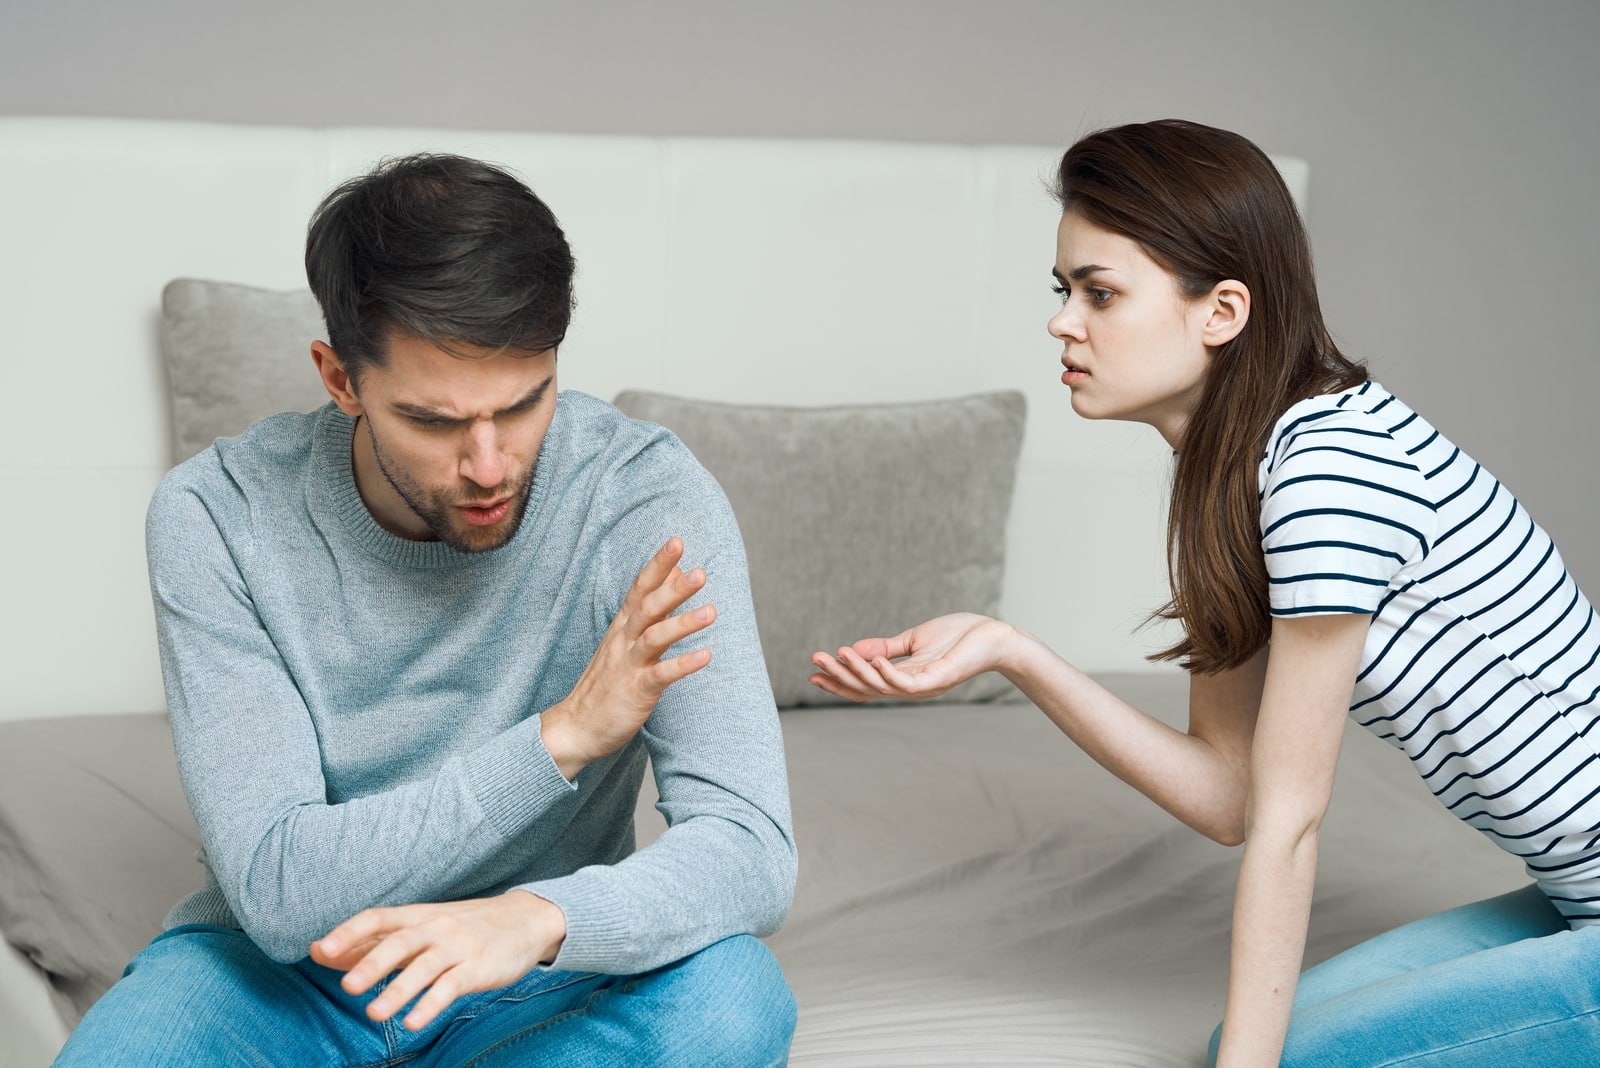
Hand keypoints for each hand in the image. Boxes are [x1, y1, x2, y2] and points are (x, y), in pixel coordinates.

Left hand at [310, 890, 563, 1030]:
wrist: (525, 920)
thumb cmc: (462, 928)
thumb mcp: (419, 929)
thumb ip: (372, 942)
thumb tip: (318, 951)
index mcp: (417, 916)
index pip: (378, 918)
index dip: (349, 932)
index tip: (322, 950)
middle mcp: (435, 928)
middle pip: (400, 943)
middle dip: (373, 964)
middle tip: (347, 986)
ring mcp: (458, 947)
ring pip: (424, 967)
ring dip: (399, 990)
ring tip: (375, 1013)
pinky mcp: (478, 967)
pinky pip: (451, 986)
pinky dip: (431, 1005)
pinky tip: (413, 1022)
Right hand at [542, 537, 714, 778]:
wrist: (576, 726)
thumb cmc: (607, 680)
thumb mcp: (625, 638)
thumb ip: (650, 608)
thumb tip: (675, 574)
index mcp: (622, 626)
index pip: (640, 588)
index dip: (658, 565)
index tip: (677, 541)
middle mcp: (624, 640)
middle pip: (647, 607)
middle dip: (673, 589)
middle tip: (700, 572)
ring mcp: (629, 665)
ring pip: (654, 638)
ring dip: (683, 624)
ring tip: (712, 612)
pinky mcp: (635, 691)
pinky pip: (661, 676)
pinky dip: (683, 665)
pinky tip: (706, 656)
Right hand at [809, 612, 1014, 701]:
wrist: (993, 636)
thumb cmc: (960, 635)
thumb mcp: (915, 639)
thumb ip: (887, 646)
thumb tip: (856, 649)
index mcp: (905, 679)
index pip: (865, 686)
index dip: (840, 681)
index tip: (814, 672)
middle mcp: (911, 688)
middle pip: (866, 690)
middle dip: (839, 677)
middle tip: (814, 663)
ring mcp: (923, 687)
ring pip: (880, 687)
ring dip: (855, 672)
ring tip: (835, 654)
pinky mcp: (936, 679)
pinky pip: (903, 681)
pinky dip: (884, 672)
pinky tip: (869, 658)